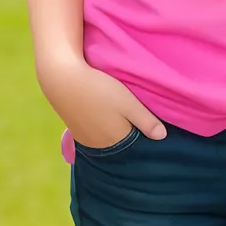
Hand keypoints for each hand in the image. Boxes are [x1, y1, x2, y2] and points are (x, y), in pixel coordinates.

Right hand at [37, 55, 166, 148]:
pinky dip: (103, 124)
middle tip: (139, 113)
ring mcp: (83, 138)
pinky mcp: (75, 128)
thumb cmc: (100, 91)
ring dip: (116, 127)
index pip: (135, 144)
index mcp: (113, 140)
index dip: (144, 132)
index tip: (152, 121)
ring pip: (107, 136)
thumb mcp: (129, 104)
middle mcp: (97, 144)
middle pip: (121, 141)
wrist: (63, 80)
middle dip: (131, 131)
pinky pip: (95, 131)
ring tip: (123, 110)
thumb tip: (162, 137)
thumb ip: (146, 121)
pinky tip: (106, 111)